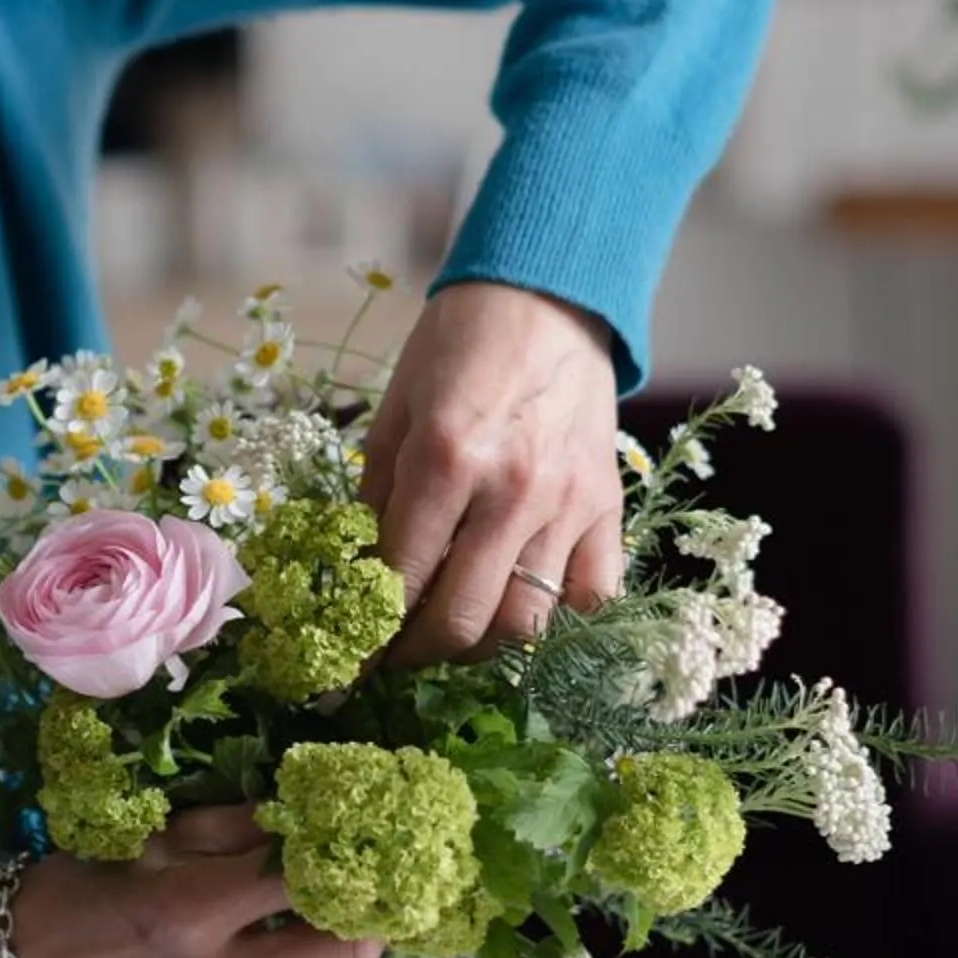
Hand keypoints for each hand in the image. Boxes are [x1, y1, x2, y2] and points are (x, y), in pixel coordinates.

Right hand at [7, 804, 380, 957]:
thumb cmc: (93, 888)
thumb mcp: (157, 838)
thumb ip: (240, 826)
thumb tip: (314, 814)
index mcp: (188, 912)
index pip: (304, 881)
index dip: (344, 855)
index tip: (361, 836)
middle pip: (344, 953)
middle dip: (370, 914)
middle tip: (374, 885)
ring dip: (350, 952)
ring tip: (342, 919)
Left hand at [357, 278, 621, 666]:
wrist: (546, 297)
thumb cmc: (457, 347)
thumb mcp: (395, 412)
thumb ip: (377, 496)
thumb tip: (357, 574)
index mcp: (446, 460)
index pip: (401, 578)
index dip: (368, 633)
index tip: (349, 660)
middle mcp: (511, 492)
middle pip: (463, 618)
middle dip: (417, 654)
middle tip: (395, 655)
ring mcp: (567, 504)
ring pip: (527, 622)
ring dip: (480, 645)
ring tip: (452, 635)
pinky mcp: (608, 506)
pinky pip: (594, 594)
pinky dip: (558, 616)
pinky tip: (523, 603)